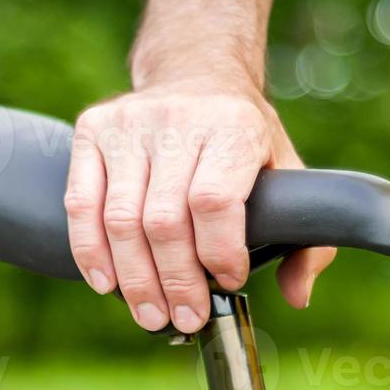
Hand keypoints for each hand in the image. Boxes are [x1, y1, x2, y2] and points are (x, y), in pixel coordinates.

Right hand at [64, 78, 336, 333]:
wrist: (195, 71)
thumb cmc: (241, 136)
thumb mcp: (286, 169)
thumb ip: (307, 237)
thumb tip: (298, 297)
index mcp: (233, 126)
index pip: (214, 202)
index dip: (218, 253)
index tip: (229, 282)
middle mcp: (178, 120)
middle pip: (164, 221)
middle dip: (176, 283)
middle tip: (185, 318)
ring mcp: (129, 123)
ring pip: (121, 221)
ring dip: (136, 280)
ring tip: (151, 314)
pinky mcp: (93, 129)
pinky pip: (82, 204)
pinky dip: (91, 252)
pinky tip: (108, 283)